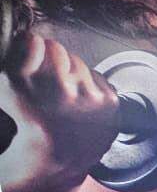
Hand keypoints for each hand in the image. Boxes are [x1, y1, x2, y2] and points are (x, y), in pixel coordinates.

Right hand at [4, 32, 118, 173]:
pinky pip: (100, 79)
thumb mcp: (10, 88)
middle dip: (56, 62)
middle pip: (65, 54)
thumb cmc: (32, 119)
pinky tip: (81, 102)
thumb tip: (32, 38)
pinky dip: (91, 86)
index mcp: (40, 85)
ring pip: (83, 66)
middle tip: (51, 82)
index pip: (44, 45)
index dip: (38, 48)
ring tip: (64, 95)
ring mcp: (93, 98)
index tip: (37, 57)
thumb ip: (18, 58)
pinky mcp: (111, 104)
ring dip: (74, 73)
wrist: (58, 154)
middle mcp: (68, 91)